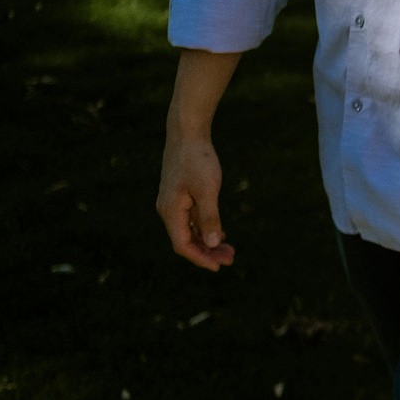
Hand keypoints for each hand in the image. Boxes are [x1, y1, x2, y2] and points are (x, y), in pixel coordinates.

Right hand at [156, 129, 235, 270]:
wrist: (187, 132)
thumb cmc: (197, 159)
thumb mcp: (207, 189)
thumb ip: (209, 217)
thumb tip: (212, 243)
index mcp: (171, 211)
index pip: (183, 245)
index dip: (200, 258)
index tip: (219, 266)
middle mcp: (168, 210)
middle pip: (186, 240)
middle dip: (207, 252)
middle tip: (231, 259)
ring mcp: (173, 203)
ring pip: (189, 231)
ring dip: (207, 242)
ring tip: (229, 250)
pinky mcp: (180, 196)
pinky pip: (191, 220)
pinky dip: (204, 229)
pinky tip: (220, 234)